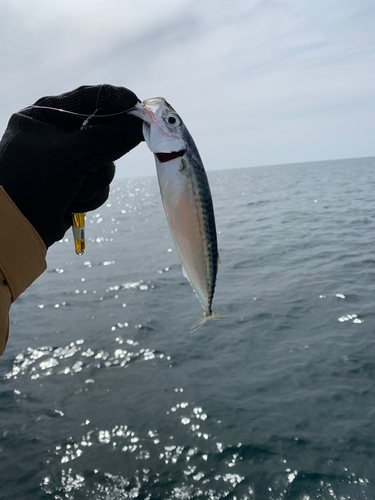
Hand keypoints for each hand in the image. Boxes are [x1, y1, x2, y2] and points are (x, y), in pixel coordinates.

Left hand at [0, 84, 143, 247]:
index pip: (89, 99)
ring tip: (77, 190)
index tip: (140, 109)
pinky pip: (101, 183)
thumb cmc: (33, 182)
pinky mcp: (77, 182)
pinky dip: (92, 194)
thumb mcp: (69, 155)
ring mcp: (69, 160)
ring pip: (106, 162)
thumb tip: (139, 122)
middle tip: (112, 157)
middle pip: (103, 132)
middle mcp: (59, 134)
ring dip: (96, 180)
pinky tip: (74, 203)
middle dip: (105, 153)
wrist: (17, 226)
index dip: (117, 102)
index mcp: (47, 115)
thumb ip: (107, 138)